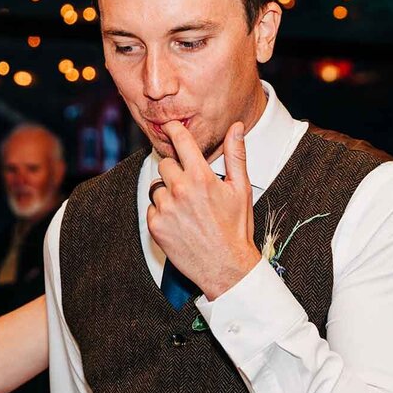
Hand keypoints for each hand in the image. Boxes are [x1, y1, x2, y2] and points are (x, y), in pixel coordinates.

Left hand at [147, 121, 260, 299]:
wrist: (226, 267)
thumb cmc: (236, 229)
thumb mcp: (241, 189)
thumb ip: (235, 155)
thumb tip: (236, 127)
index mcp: (201, 177)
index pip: (181, 141)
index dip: (174, 130)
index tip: (169, 126)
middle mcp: (180, 190)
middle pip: (165, 164)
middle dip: (176, 171)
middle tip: (191, 188)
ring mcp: (166, 208)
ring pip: (157, 187)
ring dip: (168, 194)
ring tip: (187, 210)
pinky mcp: (155, 226)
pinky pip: (152, 208)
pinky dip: (162, 213)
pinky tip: (179, 223)